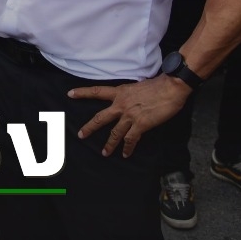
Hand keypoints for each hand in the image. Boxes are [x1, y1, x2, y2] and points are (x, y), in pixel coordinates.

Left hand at [69, 74, 191, 156]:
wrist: (170, 88)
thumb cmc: (158, 85)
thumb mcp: (137, 87)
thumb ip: (130, 95)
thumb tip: (130, 100)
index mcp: (120, 92)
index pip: (97, 91)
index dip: (83, 93)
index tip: (70, 94)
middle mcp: (121, 104)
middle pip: (100, 118)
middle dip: (90, 127)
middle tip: (81, 135)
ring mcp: (130, 115)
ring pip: (115, 133)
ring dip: (109, 144)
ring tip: (104, 153)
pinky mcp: (140, 124)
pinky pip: (131, 139)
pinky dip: (128, 148)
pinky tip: (125, 154)